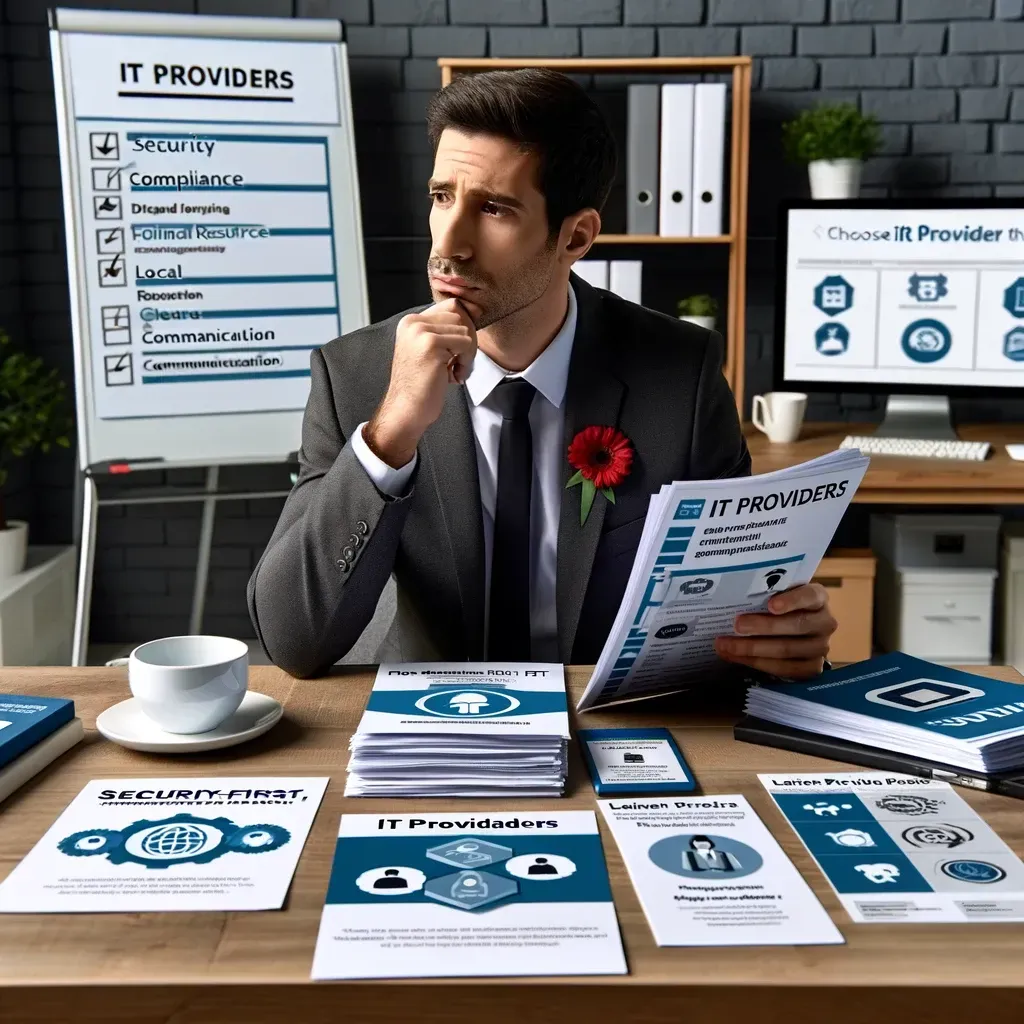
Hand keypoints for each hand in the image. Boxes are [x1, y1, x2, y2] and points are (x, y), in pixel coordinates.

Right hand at [365, 298, 476, 467]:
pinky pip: (466, 343)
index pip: (452, 306)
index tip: (460, 350)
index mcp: (411, 321)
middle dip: (467, 341)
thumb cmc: (421, 385)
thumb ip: (445, 331)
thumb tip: (474, 311)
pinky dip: (466, 362)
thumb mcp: (430, 350)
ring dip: (467, 354)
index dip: (464, 327)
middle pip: (461, 315)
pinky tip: (453, 376)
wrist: (406, 409)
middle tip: (457, 364)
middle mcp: (414, 322)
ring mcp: (421, 332)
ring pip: (466, 330)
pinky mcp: (430, 344)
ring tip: (453, 370)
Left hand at [713, 582, 836, 679]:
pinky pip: (784, 669)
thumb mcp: (777, 596)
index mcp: (819, 598)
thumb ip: (766, 595)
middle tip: (737, 625)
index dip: (792, 601)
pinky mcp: (812, 668)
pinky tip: (735, 657)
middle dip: (763, 626)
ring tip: (726, 645)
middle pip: (796, 625)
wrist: (793, 632)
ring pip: (787, 649)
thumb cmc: (779, 607)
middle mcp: (825, 622)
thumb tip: (734, 597)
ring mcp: (821, 647)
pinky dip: (756, 663)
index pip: (811, 596)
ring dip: (752, 648)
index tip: (770, 605)